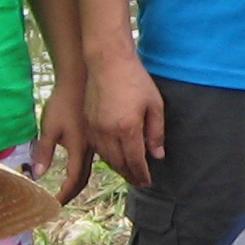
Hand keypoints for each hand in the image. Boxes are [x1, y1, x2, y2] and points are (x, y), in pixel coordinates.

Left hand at [35, 79, 93, 203]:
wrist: (80, 81)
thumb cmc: (63, 103)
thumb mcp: (49, 128)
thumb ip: (44, 152)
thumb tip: (37, 175)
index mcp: (80, 150)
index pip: (73, 181)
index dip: (64, 195)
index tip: (55, 204)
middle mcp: (90, 150)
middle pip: (84, 178)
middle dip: (72, 192)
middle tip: (61, 200)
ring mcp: (95, 142)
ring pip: (90, 169)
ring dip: (80, 182)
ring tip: (70, 189)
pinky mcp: (95, 135)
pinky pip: (93, 158)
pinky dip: (84, 169)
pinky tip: (79, 167)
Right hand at [86, 51, 165, 187]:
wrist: (108, 62)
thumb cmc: (136, 80)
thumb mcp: (154, 105)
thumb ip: (156, 133)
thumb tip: (157, 155)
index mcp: (127, 129)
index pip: (135, 161)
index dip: (142, 174)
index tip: (147, 182)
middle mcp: (108, 132)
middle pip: (119, 163)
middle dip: (130, 175)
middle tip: (139, 181)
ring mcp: (94, 127)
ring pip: (106, 157)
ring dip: (117, 168)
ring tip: (128, 172)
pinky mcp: (87, 122)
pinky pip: (96, 147)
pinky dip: (105, 156)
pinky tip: (113, 157)